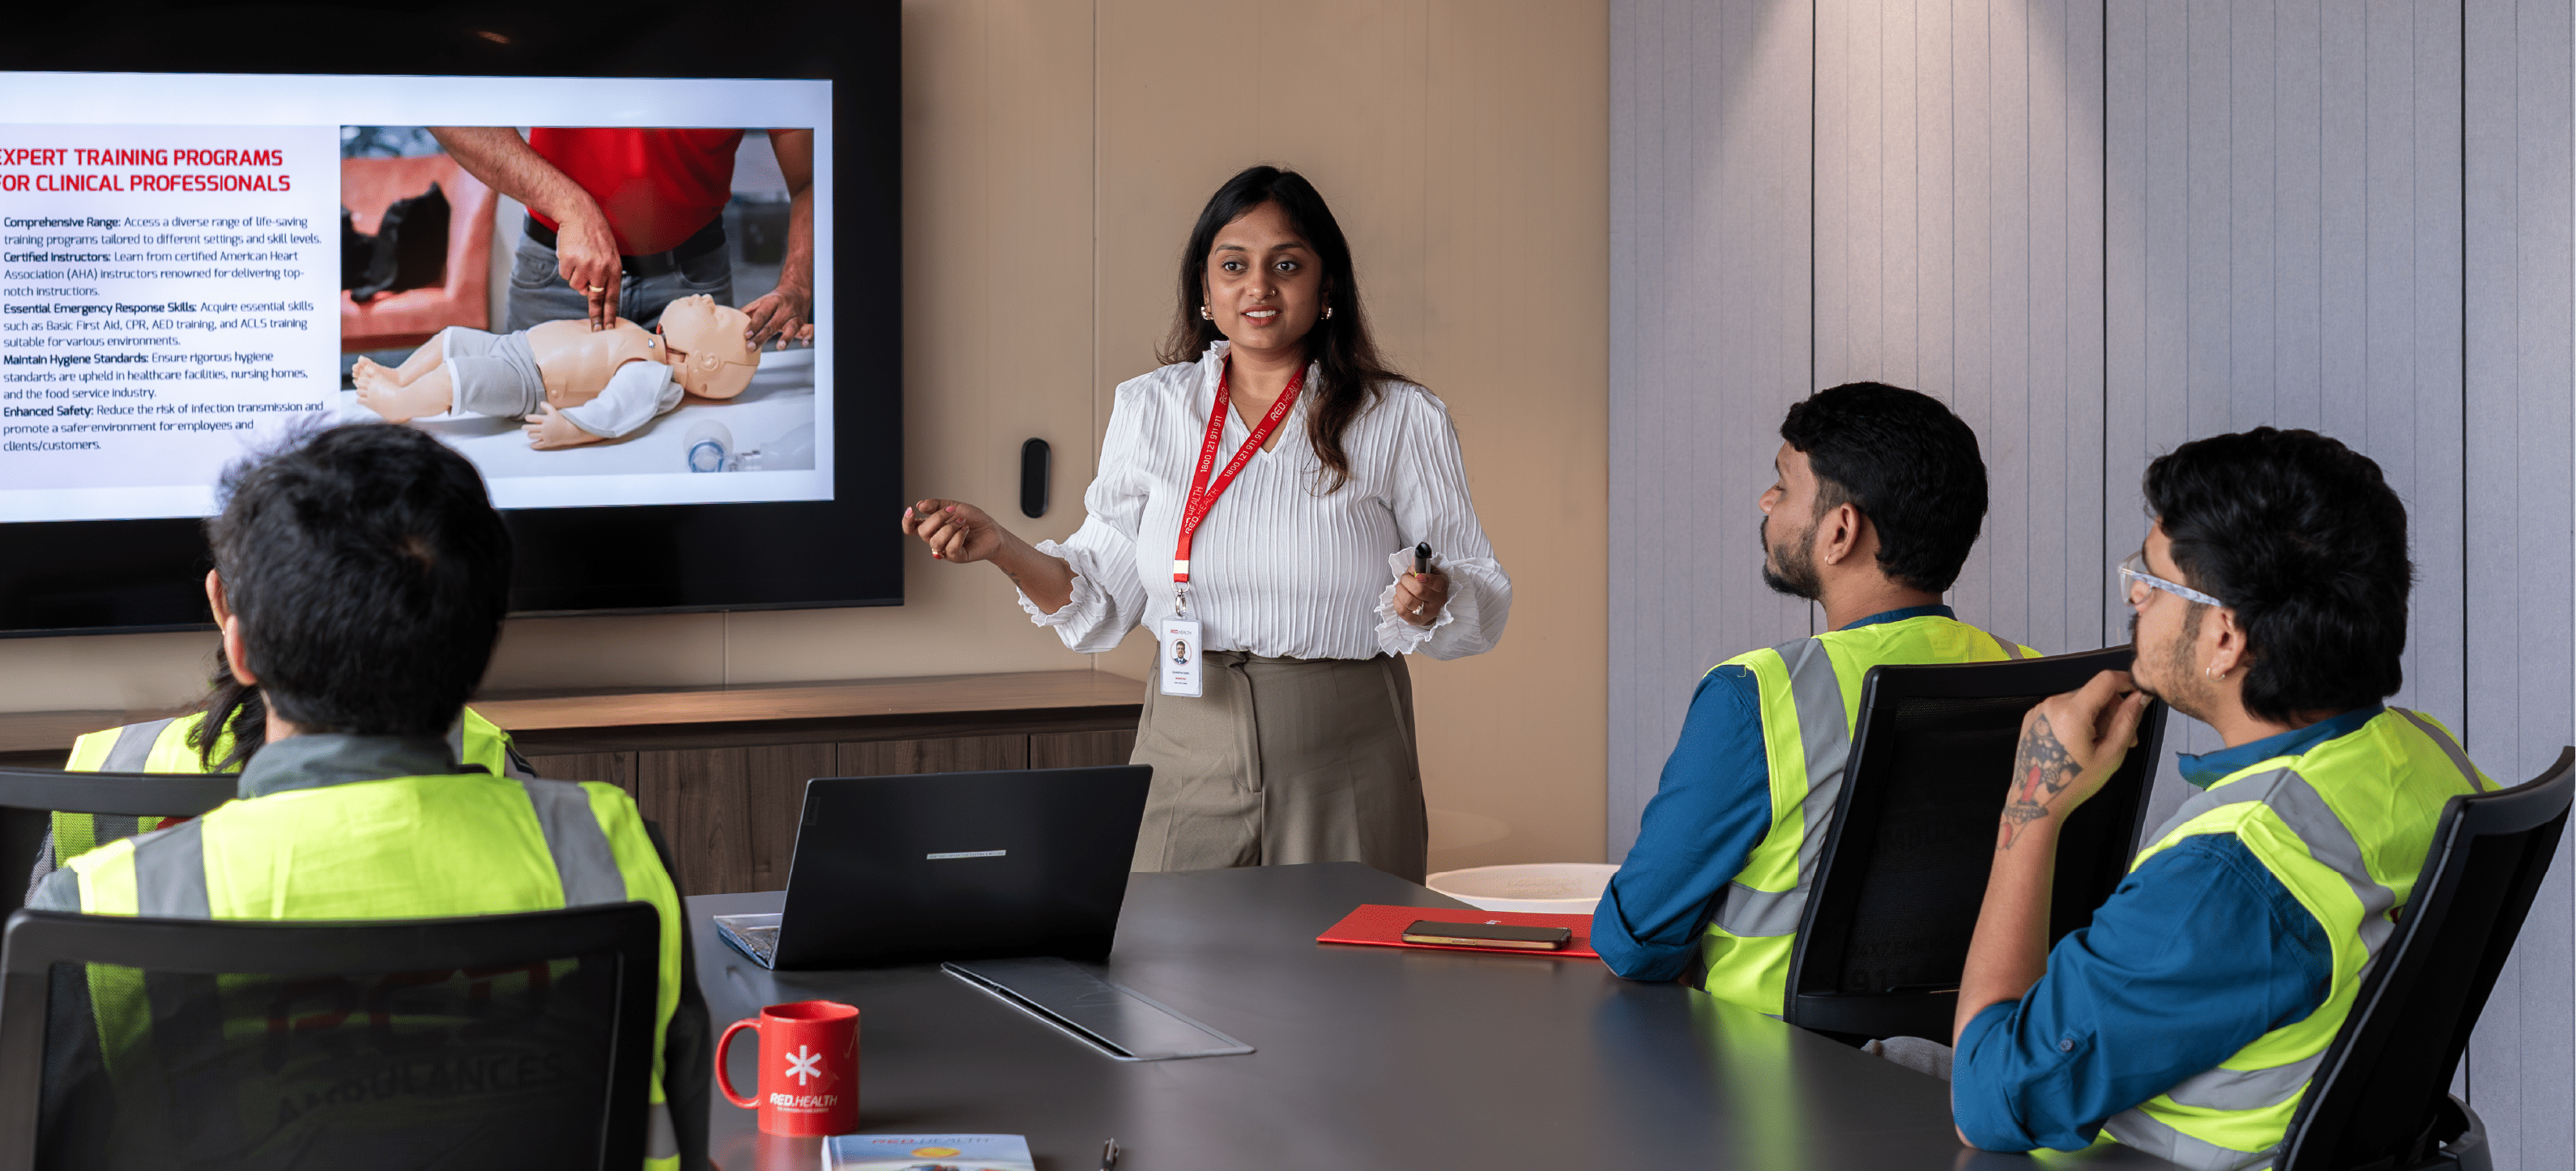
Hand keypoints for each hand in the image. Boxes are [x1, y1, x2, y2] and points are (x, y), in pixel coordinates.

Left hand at [522, 403, 601, 448]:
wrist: (570, 431)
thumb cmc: (561, 421)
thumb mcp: (555, 412)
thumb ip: (547, 406)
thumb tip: (540, 403)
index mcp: (546, 420)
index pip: (532, 418)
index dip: (528, 418)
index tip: (527, 418)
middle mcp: (544, 428)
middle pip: (530, 428)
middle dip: (525, 427)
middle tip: (524, 427)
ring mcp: (546, 436)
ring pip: (532, 436)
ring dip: (529, 435)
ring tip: (530, 434)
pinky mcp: (548, 443)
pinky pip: (538, 445)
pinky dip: (533, 445)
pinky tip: (532, 444)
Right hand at [552, 210, 622, 328]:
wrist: (580, 215)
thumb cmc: (595, 235)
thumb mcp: (609, 254)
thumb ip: (605, 274)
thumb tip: (591, 293)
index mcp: (614, 268)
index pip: (612, 296)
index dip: (609, 314)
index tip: (608, 328)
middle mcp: (601, 268)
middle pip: (595, 297)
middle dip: (596, 315)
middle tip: (596, 329)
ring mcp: (585, 265)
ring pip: (577, 286)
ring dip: (576, 276)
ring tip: (579, 259)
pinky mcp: (570, 261)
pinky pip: (566, 275)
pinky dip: (566, 267)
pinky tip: (571, 254)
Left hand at [742, 281, 811, 350]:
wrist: (795, 291)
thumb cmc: (776, 300)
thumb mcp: (761, 302)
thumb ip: (748, 312)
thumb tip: (732, 322)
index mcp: (771, 303)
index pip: (761, 315)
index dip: (753, 325)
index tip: (746, 334)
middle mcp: (783, 310)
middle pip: (772, 324)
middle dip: (762, 336)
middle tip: (752, 346)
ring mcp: (794, 317)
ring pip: (791, 328)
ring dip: (786, 337)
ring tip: (780, 346)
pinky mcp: (803, 323)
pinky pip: (808, 330)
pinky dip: (808, 336)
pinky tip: (805, 343)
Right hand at [902, 499, 1005, 563]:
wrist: (992, 530)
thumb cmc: (973, 519)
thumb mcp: (955, 506)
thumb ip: (936, 505)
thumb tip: (920, 505)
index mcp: (932, 527)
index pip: (912, 528)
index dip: (907, 521)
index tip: (912, 510)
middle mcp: (935, 539)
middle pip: (923, 532)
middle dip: (937, 519)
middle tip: (953, 512)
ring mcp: (945, 550)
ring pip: (936, 541)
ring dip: (951, 528)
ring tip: (963, 522)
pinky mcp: (956, 557)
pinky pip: (950, 549)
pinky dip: (959, 536)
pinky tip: (966, 530)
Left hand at [1393, 569, 1448, 627]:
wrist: (1430, 604)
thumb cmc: (1428, 585)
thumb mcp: (1428, 572)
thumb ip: (1421, 566)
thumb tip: (1415, 560)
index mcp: (1442, 586)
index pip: (1437, 584)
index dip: (1427, 579)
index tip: (1418, 575)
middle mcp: (1438, 601)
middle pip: (1419, 590)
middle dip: (1406, 580)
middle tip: (1404, 577)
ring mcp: (1428, 613)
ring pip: (1408, 601)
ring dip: (1400, 590)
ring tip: (1400, 586)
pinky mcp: (1417, 621)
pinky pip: (1402, 611)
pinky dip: (1397, 601)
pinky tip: (1399, 596)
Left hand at [1998, 671, 2150, 848]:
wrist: (2036, 800)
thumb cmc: (2072, 783)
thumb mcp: (2111, 754)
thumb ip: (2128, 720)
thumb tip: (2140, 697)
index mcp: (2072, 712)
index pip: (2105, 679)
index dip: (2126, 681)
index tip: (2137, 692)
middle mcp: (2052, 705)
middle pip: (2094, 692)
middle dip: (2113, 711)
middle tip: (2124, 738)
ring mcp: (2040, 710)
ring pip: (2080, 701)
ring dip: (2096, 717)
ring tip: (2101, 745)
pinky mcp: (2033, 717)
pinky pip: (2063, 709)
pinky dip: (2078, 720)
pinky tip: (2081, 743)